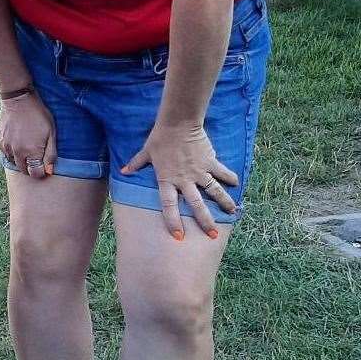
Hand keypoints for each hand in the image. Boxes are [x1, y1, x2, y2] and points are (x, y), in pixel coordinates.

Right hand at [0, 93, 56, 177]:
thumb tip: (49, 171)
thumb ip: (50, 154)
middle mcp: (17, 153)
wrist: (18, 99)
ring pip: (13, 161)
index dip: (40, 171)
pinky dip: (11, 150)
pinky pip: (5, 152)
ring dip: (20, 158)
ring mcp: (5, 147)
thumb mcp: (51, 132)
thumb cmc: (38, 115)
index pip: (34, 174)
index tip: (42, 165)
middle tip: (35, 154)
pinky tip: (17, 138)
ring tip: (26, 145)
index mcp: (31, 152)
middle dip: (30, 166)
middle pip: (23, 170)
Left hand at [122, 123, 237, 239]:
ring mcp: (199, 172)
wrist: (178, 123)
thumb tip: (123, 170)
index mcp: (167, 180)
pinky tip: (237, 184)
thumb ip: (136, 164)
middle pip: (196, 205)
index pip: (169, 206)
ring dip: (224, 203)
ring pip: (214, 191)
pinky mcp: (210, 162)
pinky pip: (222, 172)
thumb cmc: (160, 138)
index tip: (178, 236)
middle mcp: (184, 180)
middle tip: (212, 235)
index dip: (173, 221)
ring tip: (232, 213)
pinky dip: (230, 178)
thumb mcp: (146, 152)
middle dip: (205, 221)